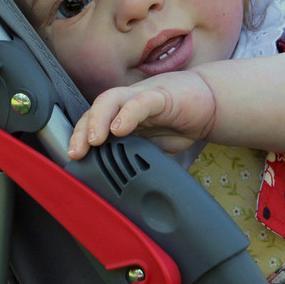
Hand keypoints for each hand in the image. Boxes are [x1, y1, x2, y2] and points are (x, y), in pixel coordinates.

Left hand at [68, 70, 216, 157]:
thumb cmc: (181, 120)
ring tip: (95, 140)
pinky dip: (128, 114)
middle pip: (94, 111)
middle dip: (81, 131)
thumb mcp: (155, 147)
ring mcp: (141, 97)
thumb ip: (138, 158)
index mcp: (122, 116)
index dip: (79, 139)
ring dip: (98, 120)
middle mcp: (126, 104)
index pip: (92, 123)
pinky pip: (140, 102)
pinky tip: (120, 129)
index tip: (73, 161)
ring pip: (109, 100)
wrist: (211, 104)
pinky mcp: (162, 95)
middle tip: (77, 153)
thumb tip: (125, 188)